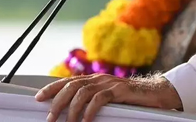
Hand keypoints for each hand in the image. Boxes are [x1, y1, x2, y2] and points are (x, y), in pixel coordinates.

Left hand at [35, 73, 182, 121]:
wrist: (157, 94)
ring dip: (71, 108)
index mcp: (95, 80)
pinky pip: (100, 99)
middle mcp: (100, 79)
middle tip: (50, 117)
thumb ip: (93, 102)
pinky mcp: (121, 91)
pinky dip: (90, 110)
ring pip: (83, 92)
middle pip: (72, 85)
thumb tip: (72, 113)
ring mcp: (110, 84)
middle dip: (57, 101)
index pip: (68, 81)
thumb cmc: (132, 101)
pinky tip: (86, 120)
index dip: (52, 88)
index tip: (37, 98)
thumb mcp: (109, 100)